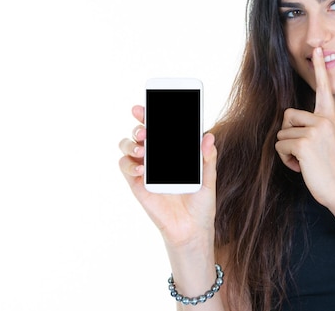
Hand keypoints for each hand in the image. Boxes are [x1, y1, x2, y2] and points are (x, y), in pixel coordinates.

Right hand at [118, 105, 217, 248]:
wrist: (191, 229)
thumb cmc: (200, 203)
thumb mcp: (209, 179)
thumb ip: (208, 159)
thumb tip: (209, 137)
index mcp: (173, 151)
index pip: (160, 127)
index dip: (152, 114)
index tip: (149, 104)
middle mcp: (156, 156)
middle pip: (141, 132)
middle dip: (139, 124)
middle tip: (145, 128)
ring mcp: (145, 168)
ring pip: (127, 145)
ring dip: (131, 142)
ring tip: (143, 148)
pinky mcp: (136, 183)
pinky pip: (125, 166)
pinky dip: (129, 164)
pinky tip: (142, 169)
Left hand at [275, 47, 334, 205]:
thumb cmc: (329, 168)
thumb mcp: (325, 141)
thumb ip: (312, 127)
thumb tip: (288, 124)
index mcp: (329, 117)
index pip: (323, 89)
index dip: (319, 69)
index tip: (318, 48)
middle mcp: (323, 120)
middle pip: (287, 115)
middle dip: (287, 134)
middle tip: (302, 150)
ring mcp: (314, 131)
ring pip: (281, 134)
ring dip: (286, 150)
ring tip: (304, 160)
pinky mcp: (304, 143)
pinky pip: (280, 146)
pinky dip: (285, 159)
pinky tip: (300, 167)